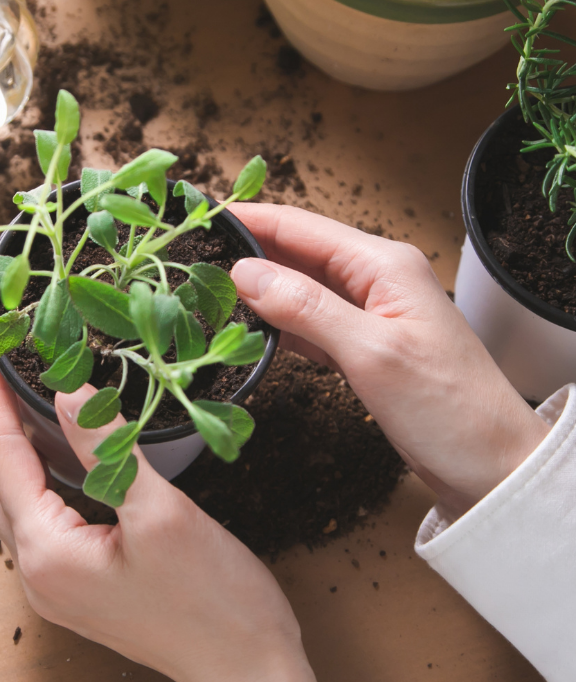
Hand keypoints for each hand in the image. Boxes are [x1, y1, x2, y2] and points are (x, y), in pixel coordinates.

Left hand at [0, 350, 329, 681]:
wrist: (249, 672)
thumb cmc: (215, 601)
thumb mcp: (161, 511)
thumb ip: (106, 448)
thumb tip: (66, 391)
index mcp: (46, 552)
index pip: (2, 455)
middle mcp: (36, 572)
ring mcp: (53, 584)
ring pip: (11, 497)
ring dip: (7, 443)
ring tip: (10, 390)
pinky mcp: (75, 585)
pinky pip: (36, 517)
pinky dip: (33, 472)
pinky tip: (49, 445)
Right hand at [228, 203, 547, 519]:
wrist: (491, 465)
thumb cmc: (449, 408)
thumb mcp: (371, 353)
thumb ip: (306, 307)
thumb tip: (245, 273)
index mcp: (383, 264)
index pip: (301, 227)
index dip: (249, 219)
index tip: (200, 215)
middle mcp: (375, 278)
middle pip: (296, 252)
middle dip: (246, 251)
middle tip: (190, 257)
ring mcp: (369, 312)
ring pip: (298, 287)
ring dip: (257, 289)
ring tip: (207, 289)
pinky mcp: (363, 345)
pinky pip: (309, 321)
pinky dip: (277, 323)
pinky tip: (247, 328)